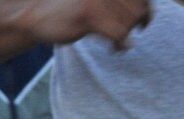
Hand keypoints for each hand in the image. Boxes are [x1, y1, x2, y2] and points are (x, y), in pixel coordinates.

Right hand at [22, 0, 153, 49]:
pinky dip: (120, 45)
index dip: (147, 9)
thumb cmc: (72, 9)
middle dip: (136, 24)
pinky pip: (119, 34)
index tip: (143, 22)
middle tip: (126, 33)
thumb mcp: (98, 2)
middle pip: (138, 9)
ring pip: (130, 22)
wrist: (36, 16)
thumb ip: (119, 3)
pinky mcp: (88, 15)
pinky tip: (115, 48)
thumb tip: (147, 12)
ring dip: (126, 35)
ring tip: (118, 41)